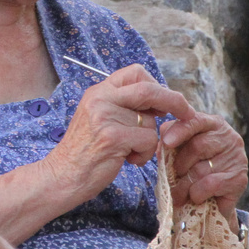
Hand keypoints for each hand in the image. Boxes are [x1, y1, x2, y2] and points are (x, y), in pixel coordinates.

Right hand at [40, 63, 194, 204]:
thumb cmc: (85, 152)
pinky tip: (126, 160)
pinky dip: (144, 155)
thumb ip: (123, 106)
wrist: (61, 176)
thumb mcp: (99, 118)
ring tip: (128, 152)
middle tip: (187, 114)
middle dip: (174, 101)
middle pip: (149, 90)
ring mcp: (105, 116)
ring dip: (148, 142)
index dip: (157, 84)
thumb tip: (161, 100)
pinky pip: (147, 141)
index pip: (136, 72)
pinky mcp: (112, 137)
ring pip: (151, 123)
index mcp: (98, 91)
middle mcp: (101, 99)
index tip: (166, 100)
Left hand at [161, 111, 248, 225]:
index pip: (196, 120)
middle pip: (197, 146)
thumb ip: (171, 143)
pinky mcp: (240, 179)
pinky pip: (209, 185)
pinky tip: (196, 197)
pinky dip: (197, 194)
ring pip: (201, 169)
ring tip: (179, 194)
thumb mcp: (181, 152)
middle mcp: (229, 138)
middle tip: (172, 178)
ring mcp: (237, 158)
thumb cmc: (195, 171)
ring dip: (184, 185)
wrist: (214, 201)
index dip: (180, 130)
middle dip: (180, 165)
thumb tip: (162, 142)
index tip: (167, 142)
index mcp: (214, 124)